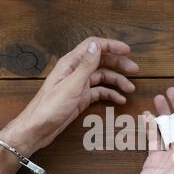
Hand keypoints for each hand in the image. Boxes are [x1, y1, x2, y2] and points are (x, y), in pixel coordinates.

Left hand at [0, 37, 138, 154]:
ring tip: (131, 89)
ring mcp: (78, 85)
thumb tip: (96, 45)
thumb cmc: (49, 107)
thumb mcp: (71, 85)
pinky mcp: (80, 98)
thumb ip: (85, 65)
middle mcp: (75, 72)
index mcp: (71, 64)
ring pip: (102, 78)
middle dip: (119, 64)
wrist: (37, 128)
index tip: (127, 50)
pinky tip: (120, 100)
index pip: (93, 46)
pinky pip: (99, 92)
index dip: (111, 46)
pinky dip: (110, 94)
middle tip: (135, 70)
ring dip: (117, 81)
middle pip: (101, 61)